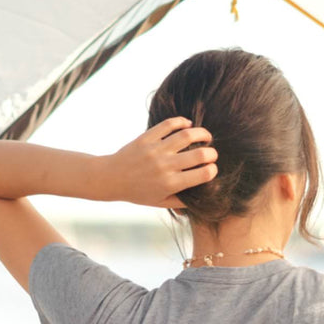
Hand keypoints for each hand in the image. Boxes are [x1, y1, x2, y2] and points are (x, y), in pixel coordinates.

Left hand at [103, 117, 217, 207]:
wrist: (111, 178)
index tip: (212, 168)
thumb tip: (200, 199)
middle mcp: (165, 166)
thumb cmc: (137, 193)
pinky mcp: (147, 138)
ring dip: (202, 134)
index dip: (213, 170)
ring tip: (206, 136)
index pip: (203, 174)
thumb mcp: (159, 202)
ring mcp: (156, 150)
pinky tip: (187, 125)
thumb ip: (181, 202)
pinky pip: (168, 125)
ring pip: (186, 135)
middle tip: (212, 153)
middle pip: (199, 155)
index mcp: (171, 184)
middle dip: (212, 153)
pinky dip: (181, 122)